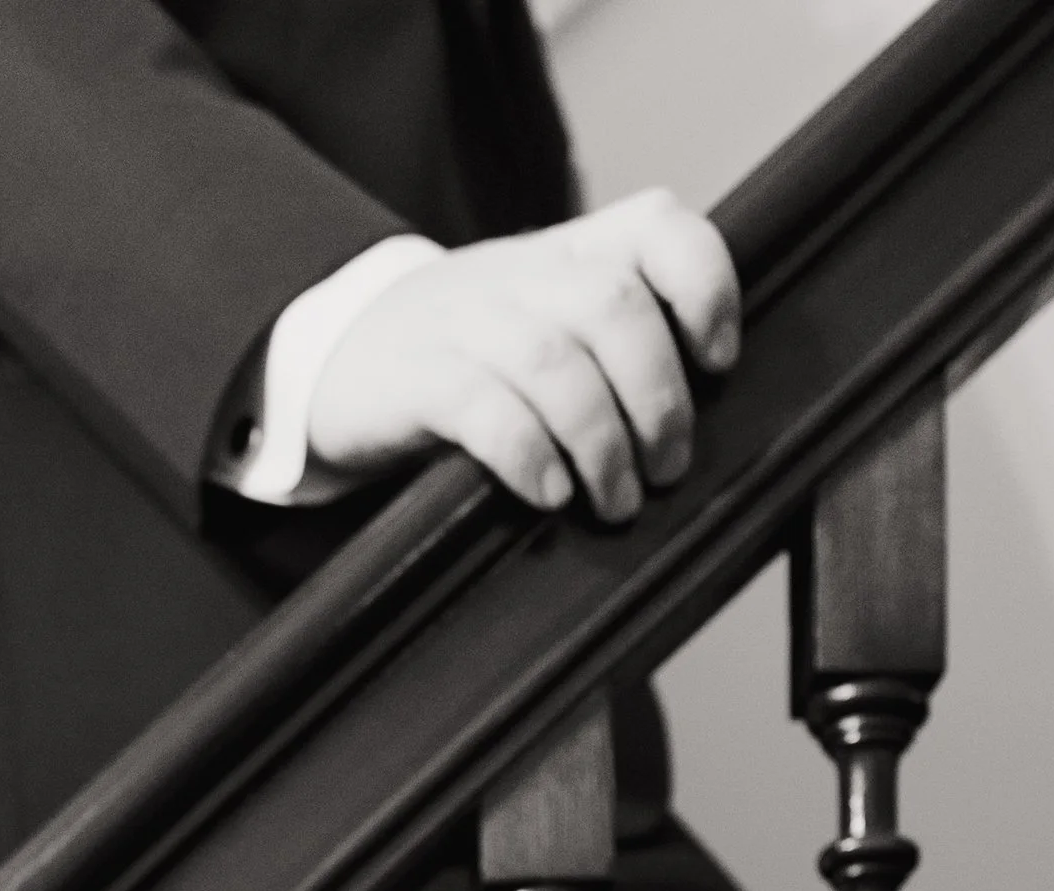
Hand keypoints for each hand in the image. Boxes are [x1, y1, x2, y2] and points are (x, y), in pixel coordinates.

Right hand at [305, 189, 740, 523]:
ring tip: (616, 500)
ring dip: (602, 442)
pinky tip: (551, 494)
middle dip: (657, 398)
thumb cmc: (464, 360)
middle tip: (668, 468)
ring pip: (555, 361)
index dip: (704, 286)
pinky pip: (482, 407)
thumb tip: (695, 424)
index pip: (657, 227)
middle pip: (613, 306)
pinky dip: (529, 455)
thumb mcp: (539, 323)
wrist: (336, 361)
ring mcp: (463, 322)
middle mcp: (520, 276)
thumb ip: (609, 343)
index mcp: (566, 256)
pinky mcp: (414, 378)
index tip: (717, 360)